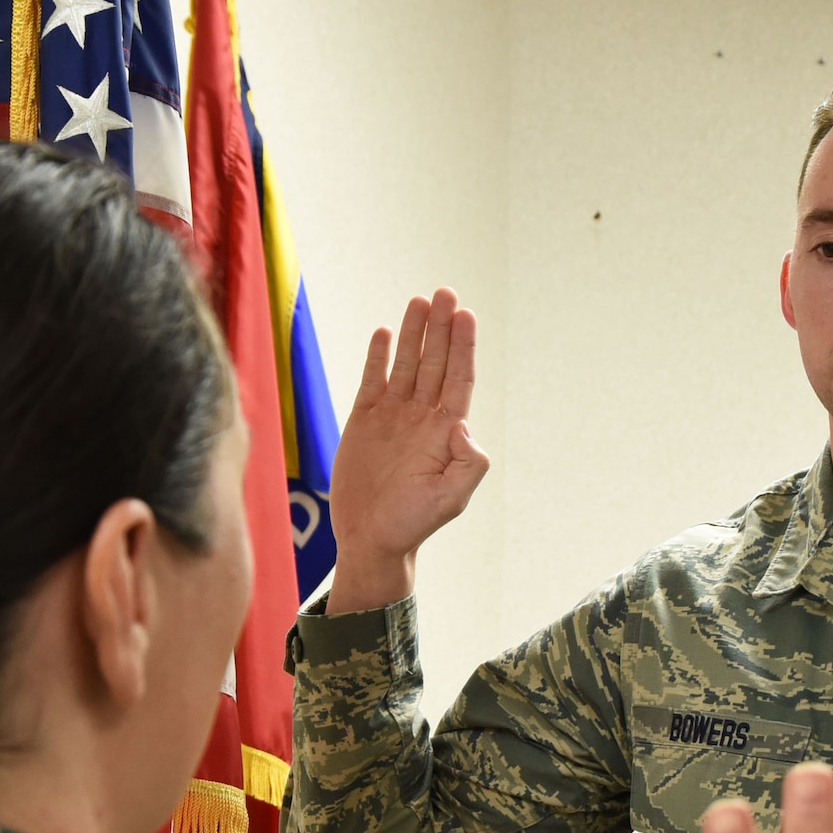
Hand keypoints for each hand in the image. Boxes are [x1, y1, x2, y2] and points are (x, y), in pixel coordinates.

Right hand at [325, 288, 487, 612]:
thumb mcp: (450, 499)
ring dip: (413, 334)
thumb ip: (468, 463)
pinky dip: (378, 357)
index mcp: (446, 432)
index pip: (459, 378)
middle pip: (435, 362)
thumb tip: (461, 423)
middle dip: (441, 328)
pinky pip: (372, 381)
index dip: (463, 346)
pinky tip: (384, 333)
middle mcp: (422, 418)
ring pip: (406, 365)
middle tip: (445, 294)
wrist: (370, 539)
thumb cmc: (413, 524)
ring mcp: (393, 418)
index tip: (465, 315)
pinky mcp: (363, 422)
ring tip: (419, 301)